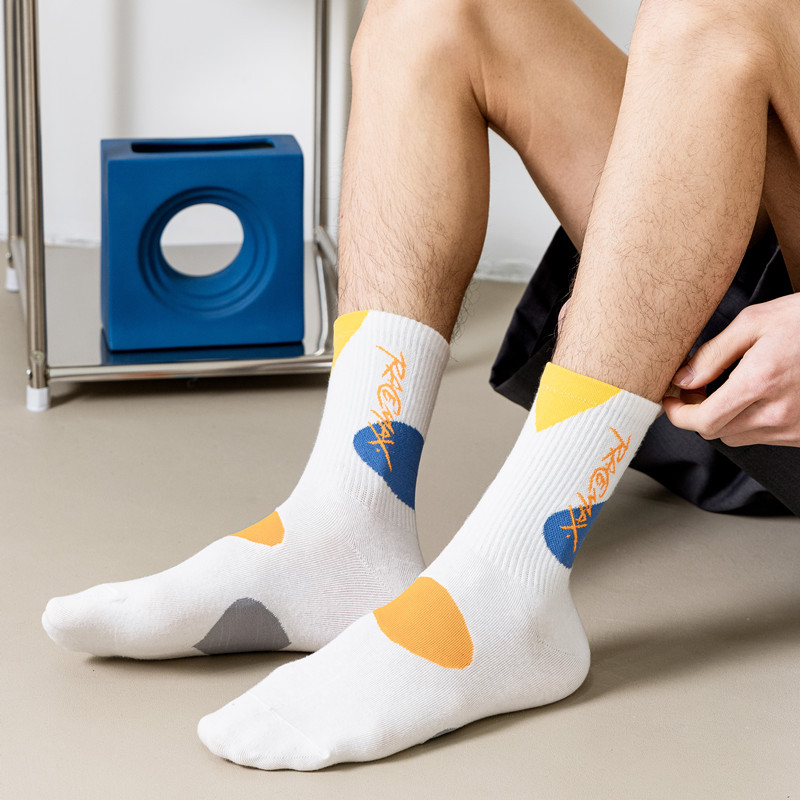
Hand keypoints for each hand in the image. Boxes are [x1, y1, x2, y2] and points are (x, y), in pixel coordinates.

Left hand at [663, 294, 799, 446]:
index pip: (702, 421)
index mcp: (759, 383)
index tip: (670, 400)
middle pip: (715, 432)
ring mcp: (794, 427)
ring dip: (723, 418)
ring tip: (728, 389)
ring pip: (737, 437)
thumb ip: (712, 353)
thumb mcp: (755, 322)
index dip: (677, 414)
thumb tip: (682, 379)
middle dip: (697, 413)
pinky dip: (750, 422)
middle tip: (696, 388)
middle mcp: (777, 413)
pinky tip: (757, 396)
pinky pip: (764, 437)